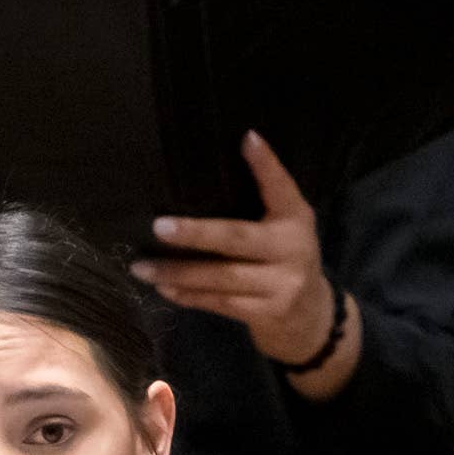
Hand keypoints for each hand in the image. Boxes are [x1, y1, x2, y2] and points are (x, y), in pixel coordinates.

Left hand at [140, 135, 338, 367]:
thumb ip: (263, 199)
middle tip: (159, 227)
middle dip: (196, 234)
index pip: (281, 188)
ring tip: (142, 267)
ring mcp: (281, 286)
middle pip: (238, 238)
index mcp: (295, 219)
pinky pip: (221, 304)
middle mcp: (292, 249)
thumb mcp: (285, 225)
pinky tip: (163, 288)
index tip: (247, 139)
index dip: (265, 164)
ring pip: (223, 278)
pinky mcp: (267, 313)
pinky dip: (190, 296)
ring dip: (179, 272)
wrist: (311, 316)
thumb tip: (227, 155)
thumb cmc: (285, 259)